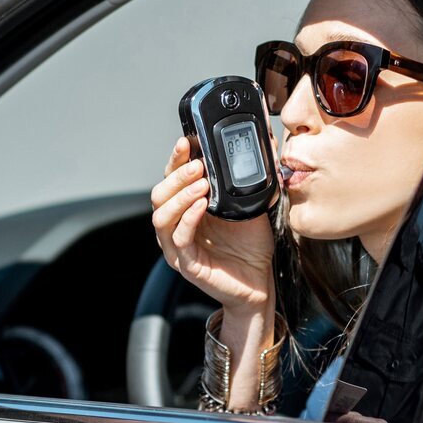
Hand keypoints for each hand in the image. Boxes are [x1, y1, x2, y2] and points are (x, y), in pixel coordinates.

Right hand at [151, 137, 275, 312]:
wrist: (261, 280)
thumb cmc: (250, 244)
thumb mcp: (248, 203)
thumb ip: (245, 178)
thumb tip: (263, 143)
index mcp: (185, 208)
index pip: (170, 179)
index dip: (174, 159)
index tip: (185, 142)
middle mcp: (176, 225)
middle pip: (159, 195)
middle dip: (176, 176)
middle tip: (197, 165)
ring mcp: (178, 246)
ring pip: (161, 217)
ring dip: (180, 196)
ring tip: (201, 183)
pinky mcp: (188, 264)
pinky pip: (179, 239)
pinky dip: (188, 219)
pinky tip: (202, 206)